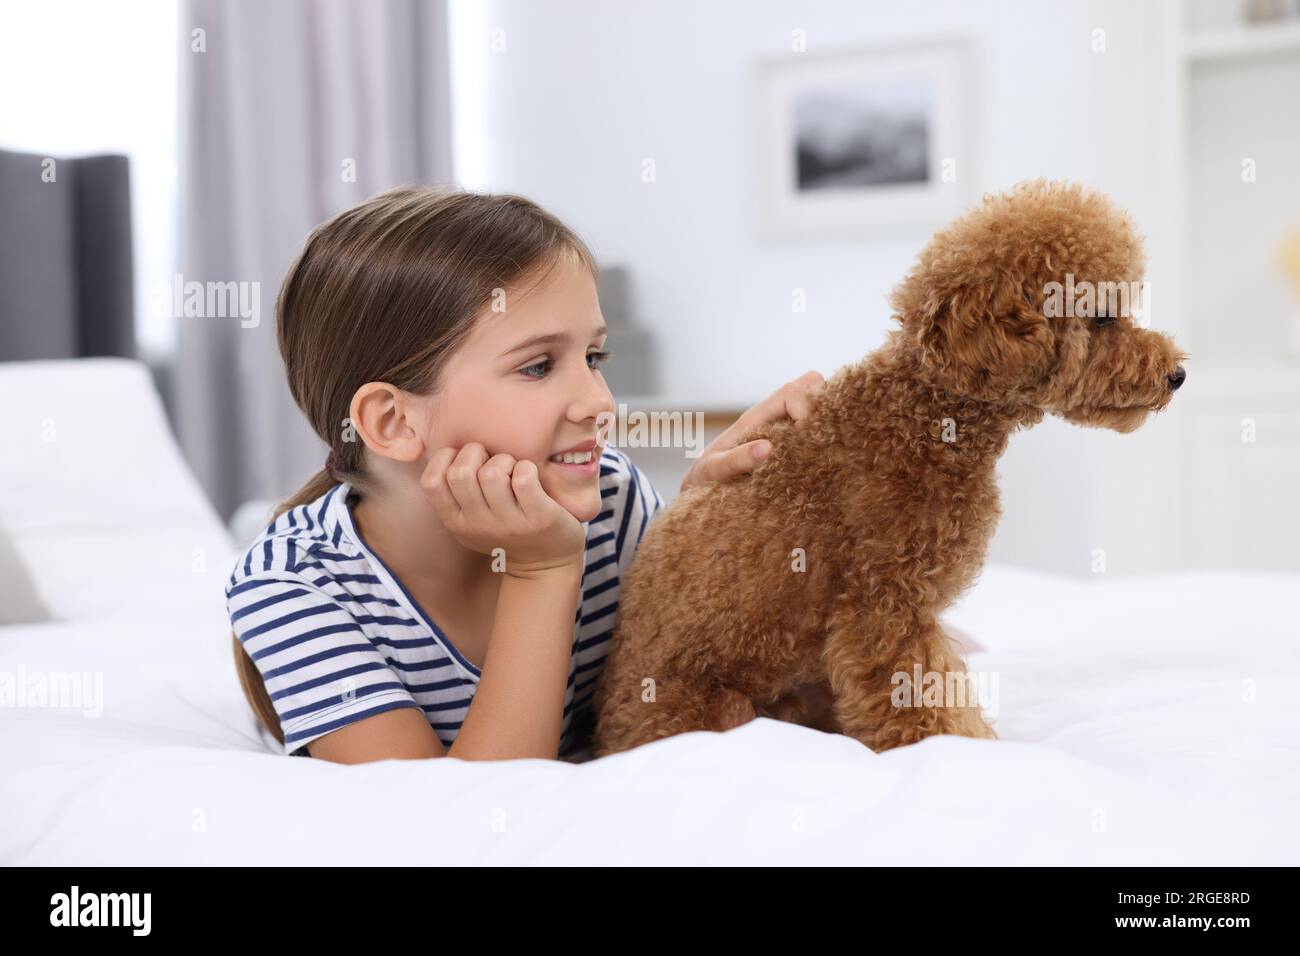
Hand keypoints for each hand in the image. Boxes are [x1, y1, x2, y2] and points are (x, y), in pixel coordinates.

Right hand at [422, 443, 584, 574]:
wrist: (546, 566)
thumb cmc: (505, 532)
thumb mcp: (470, 523)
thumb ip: (455, 496)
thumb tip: (446, 450)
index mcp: (456, 522)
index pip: (431, 482)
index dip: (444, 459)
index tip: (463, 459)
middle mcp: (478, 525)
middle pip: (460, 472)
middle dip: (475, 453)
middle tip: (490, 461)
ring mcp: (508, 523)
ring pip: (492, 472)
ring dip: (504, 460)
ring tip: (512, 470)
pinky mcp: (539, 517)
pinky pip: (524, 477)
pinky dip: (527, 467)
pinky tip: (529, 475)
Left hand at [679, 370, 825, 493]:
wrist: (702, 488)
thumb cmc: (705, 478)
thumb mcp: (715, 470)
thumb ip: (737, 459)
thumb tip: (767, 448)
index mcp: (756, 417)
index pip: (791, 392)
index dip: (806, 408)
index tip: (807, 439)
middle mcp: (774, 416)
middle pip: (811, 384)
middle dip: (823, 403)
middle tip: (822, 437)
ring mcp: (785, 426)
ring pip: (819, 402)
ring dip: (826, 418)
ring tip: (825, 448)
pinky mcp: (793, 442)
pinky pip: (818, 425)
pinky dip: (826, 433)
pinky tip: (823, 458)